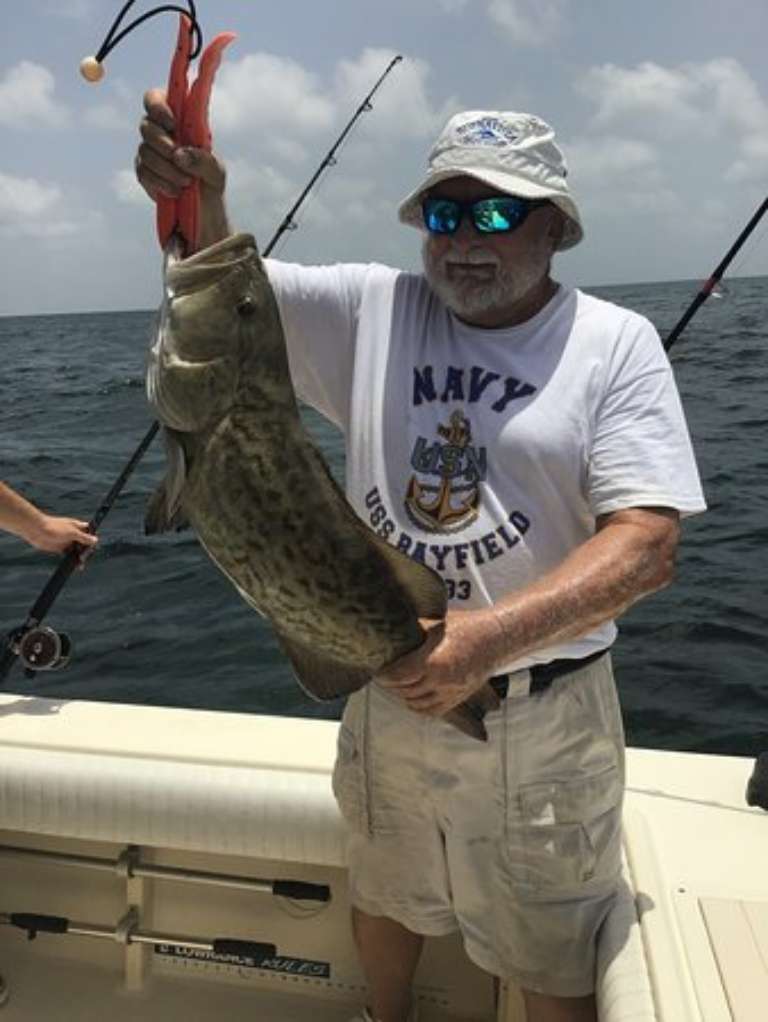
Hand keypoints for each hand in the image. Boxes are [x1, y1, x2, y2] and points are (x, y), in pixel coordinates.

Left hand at [29, 516, 97, 566]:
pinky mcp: (60, 548)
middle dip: (86, 550)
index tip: (92, 547)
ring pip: (76, 550)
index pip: (89, 532)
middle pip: (84, 543)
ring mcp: (66, 541)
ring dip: (79, 556)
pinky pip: (68, 555)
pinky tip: (73, 565)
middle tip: (84, 557)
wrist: (37, 530)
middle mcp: (73, 534)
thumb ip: (84, 537)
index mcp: (77, 527)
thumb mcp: (72, 532)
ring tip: (81, 564)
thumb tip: (95, 540)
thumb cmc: (54, 527)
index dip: (92, 539)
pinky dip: (71, 560)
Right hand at [136, 89, 229, 246]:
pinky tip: (176, 191)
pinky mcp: (145, 173)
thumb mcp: (216, 172)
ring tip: (186, 182)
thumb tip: (180, 155)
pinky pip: (144, 172)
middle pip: (146, 126)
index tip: (171, 122)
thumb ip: (204, 161)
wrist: (204, 211)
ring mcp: (150, 153)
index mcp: (178, 122)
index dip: (157, 106)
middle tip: (177, 157)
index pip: (156, 99)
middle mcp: (160, 133)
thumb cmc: (211, 183)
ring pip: (144, 151)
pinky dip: (160, 183)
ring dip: (166, 168)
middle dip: (162, 143)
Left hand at [378, 608, 506, 716]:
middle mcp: (442, 681)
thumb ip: (412, 631)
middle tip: (383, 674)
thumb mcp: (435, 623)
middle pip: (404, 690)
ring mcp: (451, 693)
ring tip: (395, 683)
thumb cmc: (466, 626)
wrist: (495, 638)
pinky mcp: (457, 699)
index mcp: (434, 661)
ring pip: (416, 703)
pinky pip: (431, 710)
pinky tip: (411, 694)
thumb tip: (389, 629)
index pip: (398, 676)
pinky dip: (418, 705)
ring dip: (403, 694)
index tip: (377, 668)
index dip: (384, 674)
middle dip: (390, 683)